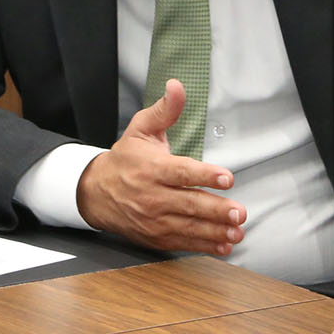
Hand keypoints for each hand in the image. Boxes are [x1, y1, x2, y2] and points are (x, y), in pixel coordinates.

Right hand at [76, 79, 245, 255]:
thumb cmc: (124, 160)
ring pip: (188, 227)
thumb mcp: (141, 129)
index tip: (227, 178)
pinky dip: (204, 246)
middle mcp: (153, 196)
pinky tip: (223, 246)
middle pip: (189, 204)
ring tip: (236, 232)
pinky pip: (182, 242)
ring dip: (215, 232)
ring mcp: (154, 219)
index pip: (182, 172)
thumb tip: (177, 87)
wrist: (94, 192)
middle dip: (216, 210)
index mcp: (152, 168)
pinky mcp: (155, 236)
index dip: (205, 175)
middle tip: (239, 212)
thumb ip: (164, 110)